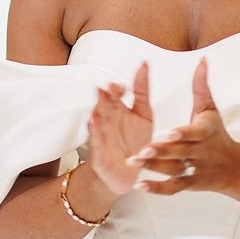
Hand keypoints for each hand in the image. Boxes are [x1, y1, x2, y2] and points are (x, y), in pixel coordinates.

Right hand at [85, 63, 153, 196]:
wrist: (125, 173)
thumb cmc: (135, 142)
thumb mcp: (144, 115)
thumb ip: (142, 92)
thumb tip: (144, 65)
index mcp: (119, 109)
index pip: (117, 95)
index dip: (119, 89)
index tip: (124, 84)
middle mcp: (108, 119)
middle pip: (106, 104)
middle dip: (108, 95)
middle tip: (113, 87)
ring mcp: (101, 133)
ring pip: (98, 117)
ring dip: (99, 107)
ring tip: (101, 96)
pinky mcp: (98, 149)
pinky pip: (95, 138)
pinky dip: (95, 130)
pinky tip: (95, 121)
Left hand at [126, 59, 239, 195]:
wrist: (235, 167)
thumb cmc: (218, 134)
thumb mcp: (211, 109)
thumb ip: (202, 86)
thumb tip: (202, 60)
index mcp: (206, 132)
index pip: (194, 133)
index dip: (181, 134)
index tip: (167, 133)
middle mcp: (201, 152)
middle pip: (180, 153)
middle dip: (161, 152)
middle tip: (140, 150)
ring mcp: (195, 169)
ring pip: (174, 171)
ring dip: (154, 168)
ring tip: (133, 162)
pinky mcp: (190, 183)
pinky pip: (173, 188)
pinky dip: (157, 189)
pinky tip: (140, 186)